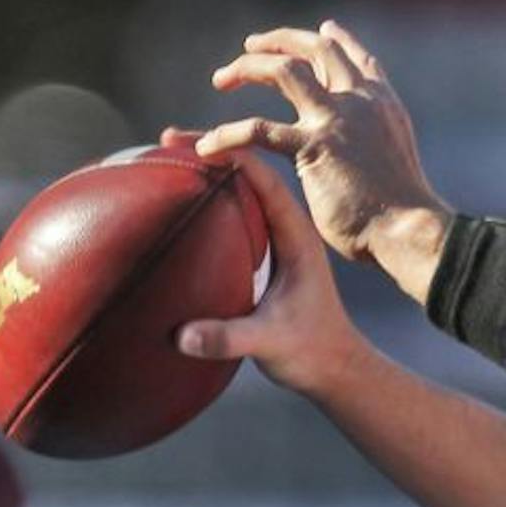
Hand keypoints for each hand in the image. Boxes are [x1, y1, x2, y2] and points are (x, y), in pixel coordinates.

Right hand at [163, 130, 368, 399]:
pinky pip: (240, 212)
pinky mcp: (270, 253)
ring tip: (171, 155)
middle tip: (168, 138)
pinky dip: (214, 197)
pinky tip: (187, 199)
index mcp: (296, 237)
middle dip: (212, 151)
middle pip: (251, 174)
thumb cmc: (311, 351)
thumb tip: (182, 335)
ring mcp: (280, 239)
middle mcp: (289, 229)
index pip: (265, 180)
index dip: (232, 156)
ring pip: (245, 190)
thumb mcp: (269, 343)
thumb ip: (228, 338)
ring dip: (211, 170)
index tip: (193, 145)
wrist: (338, 368)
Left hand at [199, 21, 452, 304]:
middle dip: (279, 41)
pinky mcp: (313, 146)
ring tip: (221, 79)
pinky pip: (258, 130)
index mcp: (383, 103)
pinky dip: (227, 135)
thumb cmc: (402, 213)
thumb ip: (371, 144)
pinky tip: (206, 148)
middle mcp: (360, 100)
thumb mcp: (393, 161)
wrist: (409, 229)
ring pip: (285, 70)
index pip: (357, 58)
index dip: (337, 39)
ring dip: (248, 67)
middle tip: (249, 47)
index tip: (323, 29)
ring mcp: (336, 119)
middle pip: (317, 49)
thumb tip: (355, 157)